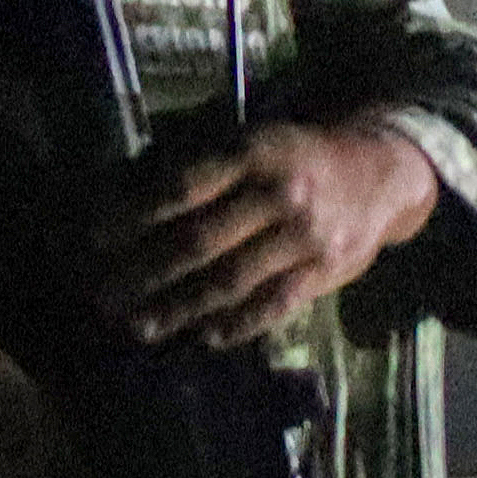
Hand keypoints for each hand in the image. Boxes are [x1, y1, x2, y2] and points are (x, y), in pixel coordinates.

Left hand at [99, 115, 443, 349]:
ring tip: (140, 326)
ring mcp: (305, 238)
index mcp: (256, 152)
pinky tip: (203, 337)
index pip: (183, 189)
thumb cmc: (300, 156)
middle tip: (104, 296)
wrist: (380, 171)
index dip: (134, 216)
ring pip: (231, 281)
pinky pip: (273, 306)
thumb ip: (202, 167)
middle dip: (145, 272)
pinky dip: (236, 325)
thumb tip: (127, 196)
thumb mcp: (254, 140)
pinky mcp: (325, 272)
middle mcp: (281, 194)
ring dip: (179, 308)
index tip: (96, 239)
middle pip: (199, 241)